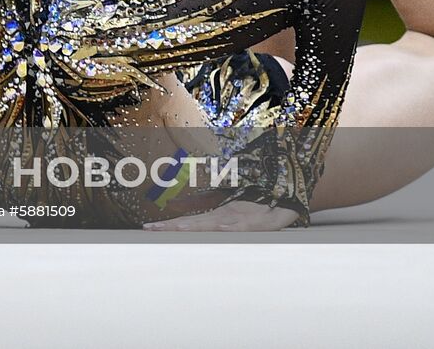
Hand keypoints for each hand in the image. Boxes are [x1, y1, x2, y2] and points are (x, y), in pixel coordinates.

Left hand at [142, 199, 300, 231]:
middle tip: (151, 230)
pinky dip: (229, 225)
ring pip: (213, 222)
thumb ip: (215, 219)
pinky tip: (219, 225)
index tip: (148, 229)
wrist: (285, 202)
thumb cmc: (258, 211)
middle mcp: (223, 216)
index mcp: (217, 217)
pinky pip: (241, 225)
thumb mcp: (234, 217)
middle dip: (172, 227)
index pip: (189, 223)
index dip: (169, 225)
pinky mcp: (255, 222)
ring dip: (195, 226)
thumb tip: (193, 221)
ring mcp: (238, 218)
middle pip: (194, 223)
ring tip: (177, 229)